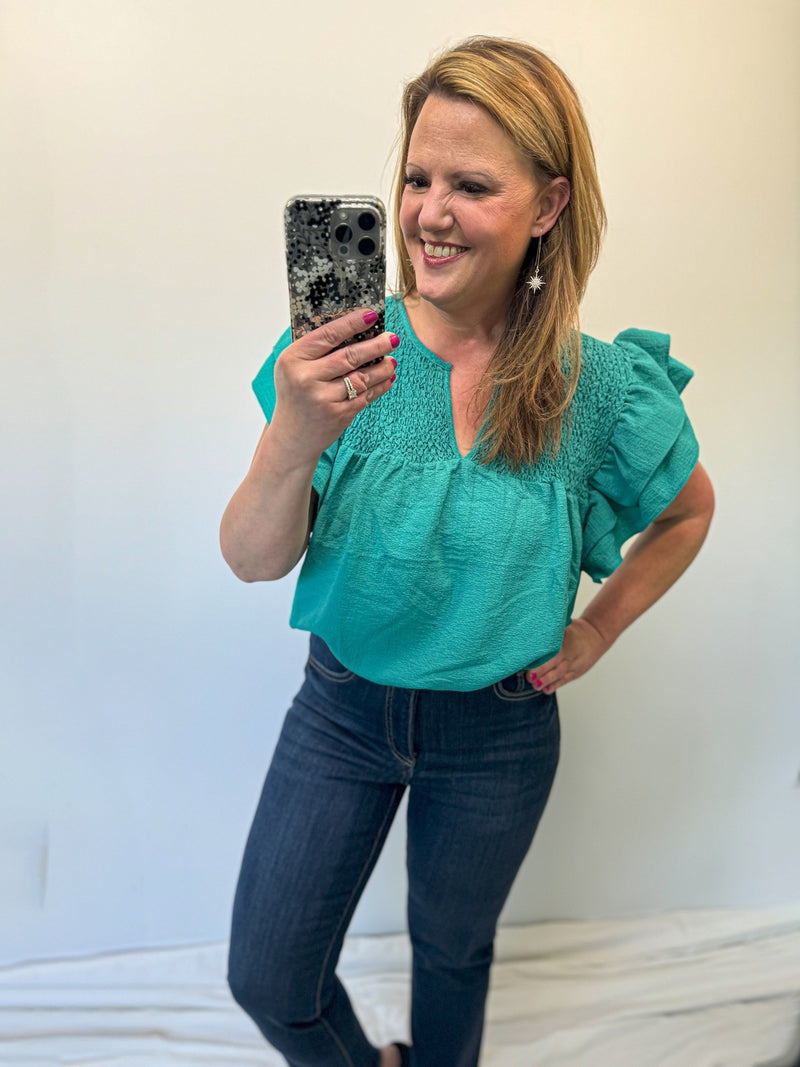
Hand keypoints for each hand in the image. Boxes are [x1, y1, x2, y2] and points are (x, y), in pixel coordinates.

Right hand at [269, 308, 398, 463]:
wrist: (292, 436)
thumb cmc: (296, 394)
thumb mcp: (294, 367)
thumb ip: (315, 349)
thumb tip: (353, 326)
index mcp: (292, 359)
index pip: (327, 335)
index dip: (352, 323)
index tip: (371, 315)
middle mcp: (306, 378)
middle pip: (349, 356)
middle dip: (376, 345)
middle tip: (393, 338)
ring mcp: (323, 399)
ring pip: (361, 378)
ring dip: (382, 367)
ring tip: (392, 360)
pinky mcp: (338, 415)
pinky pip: (365, 396)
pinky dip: (380, 386)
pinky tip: (388, 378)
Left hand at [526, 617, 609, 692]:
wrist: (597, 637)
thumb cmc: (577, 630)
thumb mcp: (565, 626)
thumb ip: (551, 632)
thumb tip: (532, 633)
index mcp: (568, 643)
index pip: (554, 654)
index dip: (542, 661)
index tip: (529, 665)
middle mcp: (571, 656)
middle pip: (555, 666)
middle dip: (541, 673)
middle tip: (529, 677)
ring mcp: (575, 666)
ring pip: (559, 675)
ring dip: (547, 681)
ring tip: (536, 685)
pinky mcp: (576, 673)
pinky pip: (564, 680)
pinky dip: (555, 686)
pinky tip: (546, 690)